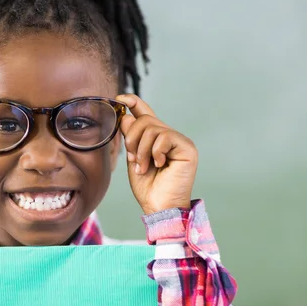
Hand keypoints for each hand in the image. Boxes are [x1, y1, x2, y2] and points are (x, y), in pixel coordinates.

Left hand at [116, 94, 197, 214]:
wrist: (158, 206)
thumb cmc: (147, 186)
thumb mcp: (132, 157)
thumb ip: (130, 137)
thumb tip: (125, 115)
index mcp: (155, 138)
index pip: (144, 112)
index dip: (132, 102)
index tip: (119, 99)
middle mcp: (168, 136)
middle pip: (145, 119)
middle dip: (132, 138)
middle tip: (133, 159)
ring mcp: (179, 141)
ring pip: (152, 128)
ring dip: (142, 150)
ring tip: (143, 167)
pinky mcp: (187, 147)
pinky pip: (164, 137)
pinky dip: (155, 152)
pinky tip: (159, 164)